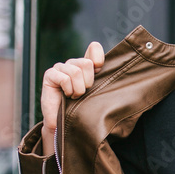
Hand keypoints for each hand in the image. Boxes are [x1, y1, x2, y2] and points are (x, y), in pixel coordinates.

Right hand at [40, 41, 104, 155]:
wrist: (64, 125)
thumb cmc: (83, 111)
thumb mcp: (98, 96)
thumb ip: (106, 83)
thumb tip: (124, 76)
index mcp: (86, 66)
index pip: (94, 48)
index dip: (98, 58)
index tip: (99, 71)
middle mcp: (73, 64)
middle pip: (87, 63)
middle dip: (88, 83)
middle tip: (84, 93)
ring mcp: (60, 68)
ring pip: (76, 71)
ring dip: (78, 89)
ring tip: (74, 97)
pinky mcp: (50, 75)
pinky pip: (65, 78)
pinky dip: (68, 89)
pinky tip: (66, 95)